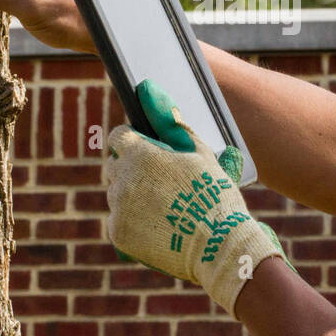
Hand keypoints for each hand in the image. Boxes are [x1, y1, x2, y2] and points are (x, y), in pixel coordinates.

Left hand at [103, 80, 289, 318]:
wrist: (220, 247)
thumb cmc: (215, 195)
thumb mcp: (199, 152)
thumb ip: (171, 122)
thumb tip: (149, 88)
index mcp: (140, 154)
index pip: (118, 137)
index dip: (135, 142)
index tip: (149, 152)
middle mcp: (122, 179)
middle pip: (116, 165)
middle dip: (134, 169)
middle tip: (162, 183)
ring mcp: (118, 208)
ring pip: (116, 193)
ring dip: (132, 195)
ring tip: (164, 206)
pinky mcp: (118, 234)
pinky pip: (117, 220)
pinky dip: (131, 221)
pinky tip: (157, 224)